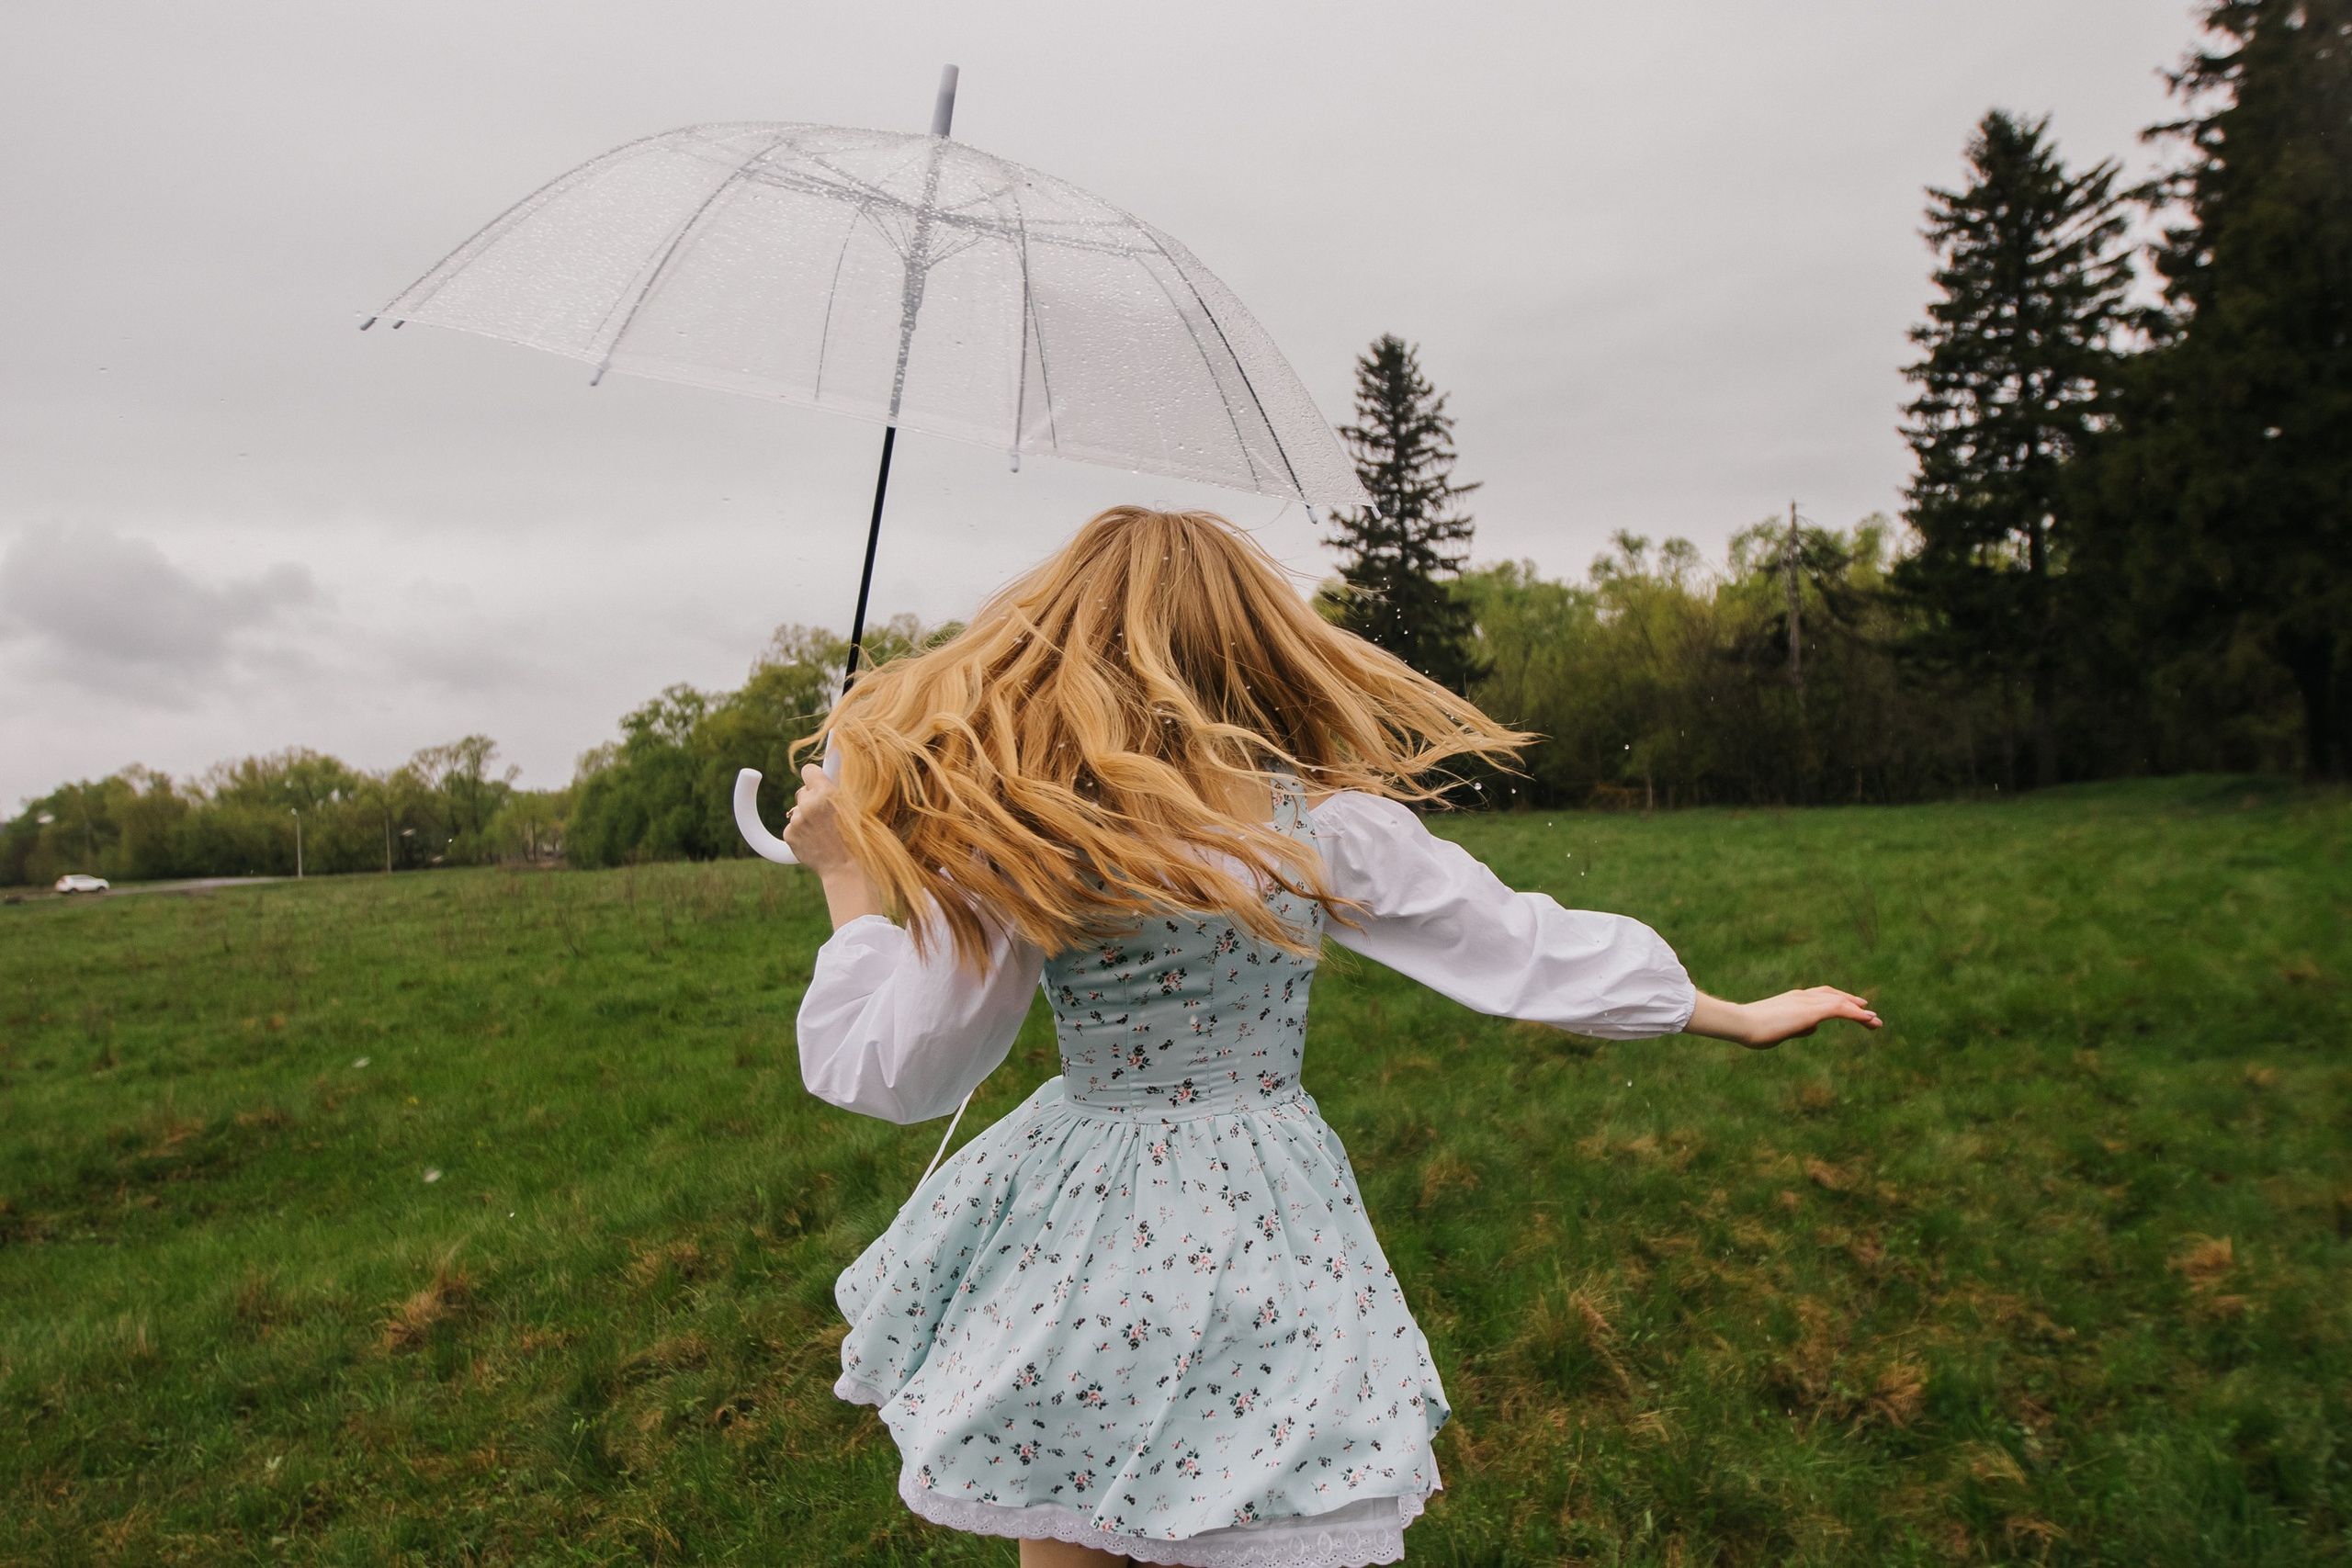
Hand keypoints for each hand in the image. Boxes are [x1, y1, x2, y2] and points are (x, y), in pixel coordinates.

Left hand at [780, 763, 851, 873]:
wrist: (846, 868)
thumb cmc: (859, 837)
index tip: (819, 781)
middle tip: (827, 814)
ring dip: (807, 817)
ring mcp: (796, 821)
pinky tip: (816, 841)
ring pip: (797, 811)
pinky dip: (802, 832)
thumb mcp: (857, 807)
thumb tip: (828, 776)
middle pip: (802, 792)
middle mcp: (807, 804)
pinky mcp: (789, 835)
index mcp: (825, 793)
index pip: (808, 771)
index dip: (815, 777)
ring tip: (825, 832)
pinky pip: (793, 827)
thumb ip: (839, 790)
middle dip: (812, 799)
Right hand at [1686, 987, 1880, 1048]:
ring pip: (1840, 1002)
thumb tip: (1814, 1029)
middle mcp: (1802, 996)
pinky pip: (1840, 1010)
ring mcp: (1806, 1002)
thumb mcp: (1778, 1030)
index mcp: (1793, 999)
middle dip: (1853, 1004)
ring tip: (1876, 1022)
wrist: (1740, 1023)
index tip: (1854, 1007)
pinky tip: (1869, 1019)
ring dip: (1860, 1012)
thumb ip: (1797, 1028)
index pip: (1822, 996)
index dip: (1839, 1000)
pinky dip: (1856, 1014)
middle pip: (1834, 996)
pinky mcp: (1811, 1011)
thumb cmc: (1752, 1030)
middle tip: (1870, 1015)